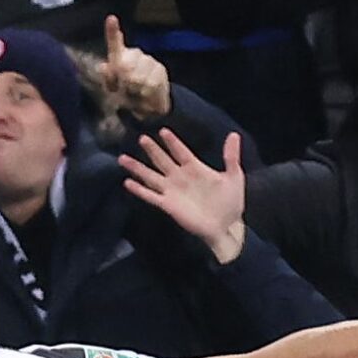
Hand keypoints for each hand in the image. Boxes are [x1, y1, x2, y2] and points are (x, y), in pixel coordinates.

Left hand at [98, 16, 171, 120]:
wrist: (151, 104)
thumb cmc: (128, 95)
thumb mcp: (114, 90)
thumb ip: (108, 79)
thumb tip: (104, 66)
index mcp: (120, 57)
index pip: (115, 43)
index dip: (112, 31)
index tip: (111, 19)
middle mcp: (134, 55)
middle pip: (126, 66)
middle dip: (124, 82)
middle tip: (126, 90)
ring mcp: (148, 61)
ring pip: (139, 78)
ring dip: (136, 91)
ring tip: (137, 94)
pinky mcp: (160, 70)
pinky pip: (151, 84)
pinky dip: (146, 94)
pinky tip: (147, 94)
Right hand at [120, 129, 246, 262]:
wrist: (226, 226)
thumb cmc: (230, 202)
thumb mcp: (234, 177)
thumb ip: (231, 157)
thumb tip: (234, 135)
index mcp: (195, 168)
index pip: (180, 151)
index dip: (172, 142)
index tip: (163, 131)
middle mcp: (180, 177)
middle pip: (162, 160)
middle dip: (152, 149)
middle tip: (142, 138)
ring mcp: (172, 191)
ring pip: (151, 176)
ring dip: (137, 168)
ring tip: (123, 158)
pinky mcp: (168, 205)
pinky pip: (151, 196)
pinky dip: (139, 190)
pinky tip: (128, 183)